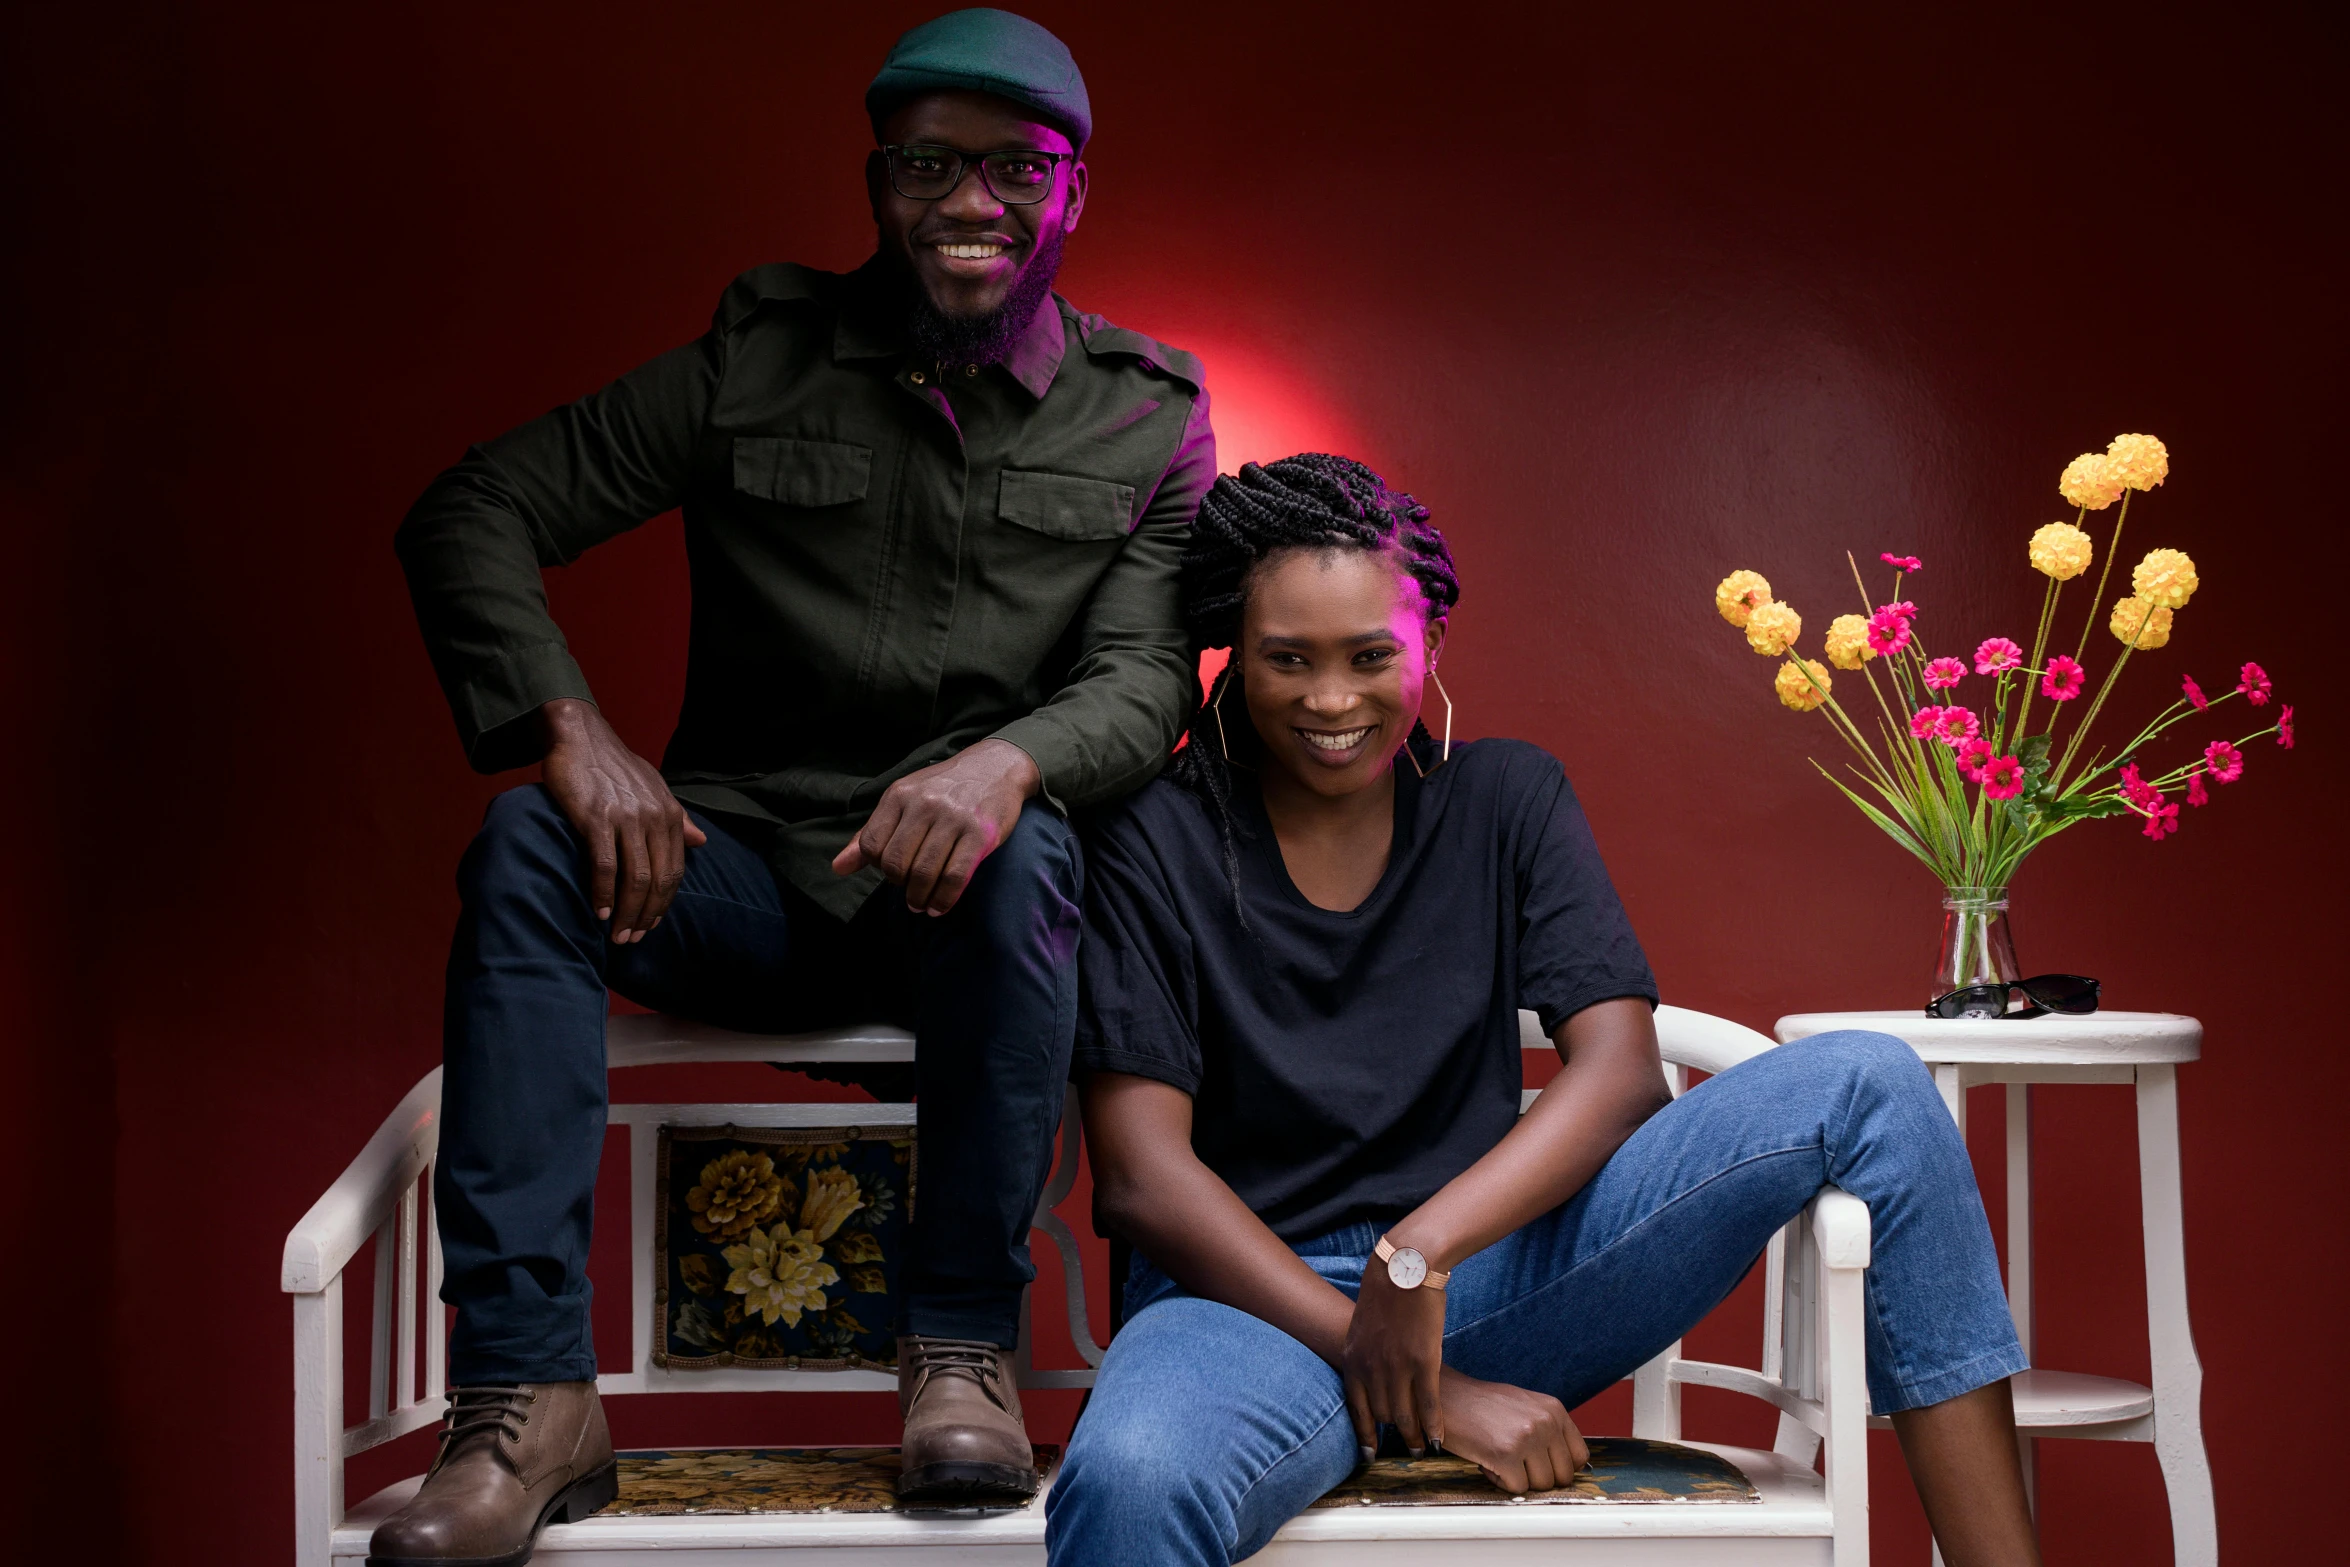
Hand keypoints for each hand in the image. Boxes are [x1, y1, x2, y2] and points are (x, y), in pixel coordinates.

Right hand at [538, 697, 705, 943]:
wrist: (581, 734)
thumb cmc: (616, 765)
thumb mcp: (656, 787)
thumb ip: (679, 817)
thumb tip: (702, 843)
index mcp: (671, 814)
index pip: (675, 871)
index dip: (664, 904)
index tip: (651, 926)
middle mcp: (654, 818)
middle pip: (657, 881)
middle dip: (646, 916)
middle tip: (632, 939)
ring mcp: (626, 818)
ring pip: (634, 879)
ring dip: (627, 913)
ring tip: (617, 935)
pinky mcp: (596, 818)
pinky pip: (604, 866)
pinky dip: (603, 894)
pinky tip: (600, 912)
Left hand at [831, 739, 1039, 914]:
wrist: (995, 767)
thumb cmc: (944, 788)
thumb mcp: (903, 800)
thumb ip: (871, 833)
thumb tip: (839, 868)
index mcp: (899, 795)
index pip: (871, 845)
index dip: (877, 866)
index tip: (892, 870)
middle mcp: (924, 804)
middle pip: (896, 863)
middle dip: (899, 884)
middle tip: (909, 890)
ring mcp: (954, 819)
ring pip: (925, 873)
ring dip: (920, 898)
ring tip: (921, 904)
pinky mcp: (980, 834)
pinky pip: (955, 876)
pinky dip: (944, 899)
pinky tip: (939, 907)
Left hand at [1341, 1258, 1448, 1454]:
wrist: (1404, 1268)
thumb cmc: (1385, 1290)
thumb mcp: (1362, 1325)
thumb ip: (1365, 1352)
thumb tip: (1372, 1370)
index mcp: (1353, 1360)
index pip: (1356, 1409)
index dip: (1364, 1435)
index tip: (1369, 1454)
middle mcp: (1371, 1369)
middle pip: (1382, 1415)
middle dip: (1393, 1436)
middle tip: (1406, 1450)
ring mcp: (1396, 1368)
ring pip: (1404, 1417)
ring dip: (1414, 1438)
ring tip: (1422, 1450)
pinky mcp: (1423, 1363)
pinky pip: (1428, 1405)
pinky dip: (1433, 1426)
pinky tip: (1438, 1440)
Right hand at [1434, 1370, 1588, 1494]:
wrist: (1443, 1396)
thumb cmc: (1479, 1405)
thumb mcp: (1524, 1407)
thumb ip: (1548, 1431)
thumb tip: (1568, 1467)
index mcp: (1553, 1409)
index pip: (1579, 1457)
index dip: (1559, 1467)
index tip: (1540, 1466)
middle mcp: (1545, 1422)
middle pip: (1563, 1476)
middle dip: (1538, 1477)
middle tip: (1515, 1463)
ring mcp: (1527, 1437)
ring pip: (1541, 1485)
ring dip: (1518, 1479)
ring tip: (1499, 1458)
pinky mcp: (1506, 1454)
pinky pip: (1517, 1488)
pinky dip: (1500, 1482)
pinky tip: (1487, 1462)